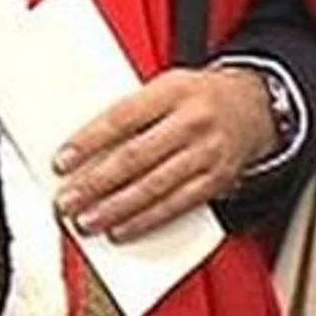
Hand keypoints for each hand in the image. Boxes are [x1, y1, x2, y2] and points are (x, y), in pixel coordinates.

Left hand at [52, 67, 275, 242]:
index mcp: (173, 90)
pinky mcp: (216, 181)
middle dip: (96, 183)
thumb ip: (131, 110)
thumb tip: (85, 146)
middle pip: (136, 157)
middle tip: (67, 200)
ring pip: (155, 187)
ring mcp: (207, 153)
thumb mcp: (165, 86)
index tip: (62, 160)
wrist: (252, 105)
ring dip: (115, 209)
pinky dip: (145, 221)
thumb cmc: (195, 96)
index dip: (90, 140)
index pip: (123, 116)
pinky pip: (176, 206)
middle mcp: (192, 121)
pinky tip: (121, 229)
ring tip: (87, 221)